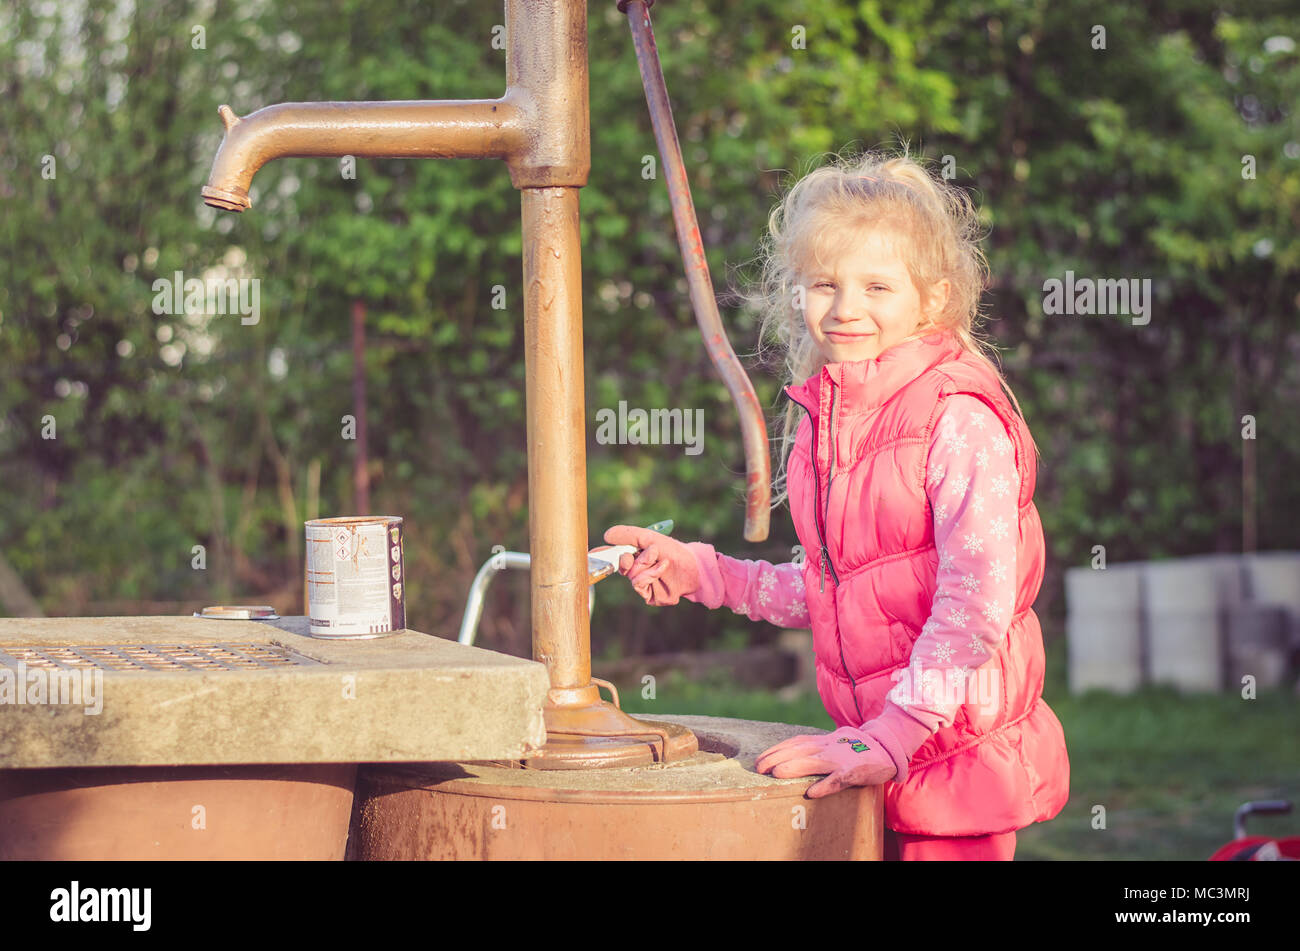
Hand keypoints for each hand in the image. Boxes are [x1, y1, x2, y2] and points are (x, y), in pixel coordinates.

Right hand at [601, 524, 700, 605]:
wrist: (694, 565)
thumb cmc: (673, 549)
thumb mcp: (649, 537)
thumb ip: (628, 535)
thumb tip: (606, 535)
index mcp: (634, 555)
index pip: (613, 555)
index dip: (601, 555)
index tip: (590, 554)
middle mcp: (636, 569)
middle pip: (619, 565)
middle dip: (626, 558)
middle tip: (634, 553)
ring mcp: (642, 583)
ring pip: (630, 575)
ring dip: (645, 563)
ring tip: (659, 557)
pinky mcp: (648, 594)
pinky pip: (640, 584)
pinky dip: (651, 573)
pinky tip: (663, 567)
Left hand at [755, 726, 897, 797]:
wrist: (887, 745)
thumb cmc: (856, 747)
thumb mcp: (834, 742)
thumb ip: (816, 747)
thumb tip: (791, 755)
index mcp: (823, 741)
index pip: (795, 742)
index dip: (776, 749)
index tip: (760, 758)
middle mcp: (829, 747)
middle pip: (799, 750)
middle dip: (777, 757)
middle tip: (759, 767)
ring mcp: (841, 758)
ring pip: (814, 761)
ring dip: (795, 767)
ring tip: (777, 774)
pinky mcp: (855, 770)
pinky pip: (838, 779)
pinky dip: (825, 785)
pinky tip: (812, 793)